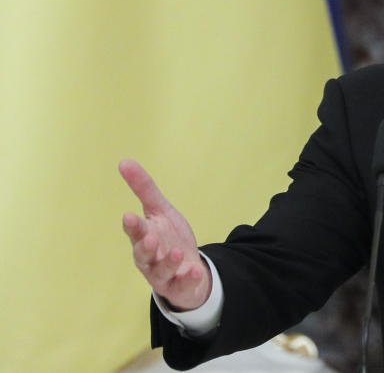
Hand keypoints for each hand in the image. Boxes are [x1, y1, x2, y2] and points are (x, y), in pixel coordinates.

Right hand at [119, 159, 211, 310]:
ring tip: (178, 252)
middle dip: (145, 247)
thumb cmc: (169, 238)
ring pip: (160, 272)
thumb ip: (144, 189)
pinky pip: (182, 286)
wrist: (188, 268)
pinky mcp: (178, 287)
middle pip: (142, 254)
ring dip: (168, 262)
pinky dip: (188, 278)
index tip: (129, 216)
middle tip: (151, 237)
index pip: (135, 231)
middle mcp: (149, 258)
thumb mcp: (160, 211)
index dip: (132, 226)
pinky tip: (194, 270)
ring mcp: (163, 274)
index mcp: (144, 237)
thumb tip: (124, 161)